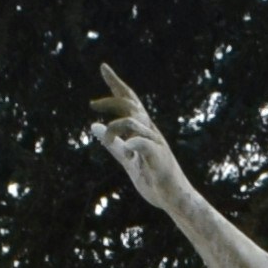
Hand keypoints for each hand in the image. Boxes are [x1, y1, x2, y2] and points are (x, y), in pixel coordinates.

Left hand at [86, 65, 189, 200]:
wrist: (174, 199)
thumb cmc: (153, 178)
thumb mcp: (127, 159)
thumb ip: (112, 143)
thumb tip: (93, 126)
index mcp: (143, 130)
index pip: (130, 100)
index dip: (117, 84)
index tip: (103, 68)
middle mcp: (150, 131)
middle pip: (131, 105)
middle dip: (111, 100)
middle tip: (93, 105)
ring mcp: (156, 143)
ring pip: (133, 122)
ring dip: (114, 129)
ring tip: (106, 141)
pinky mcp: (159, 158)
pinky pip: (144, 144)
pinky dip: (133, 143)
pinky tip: (126, 147)